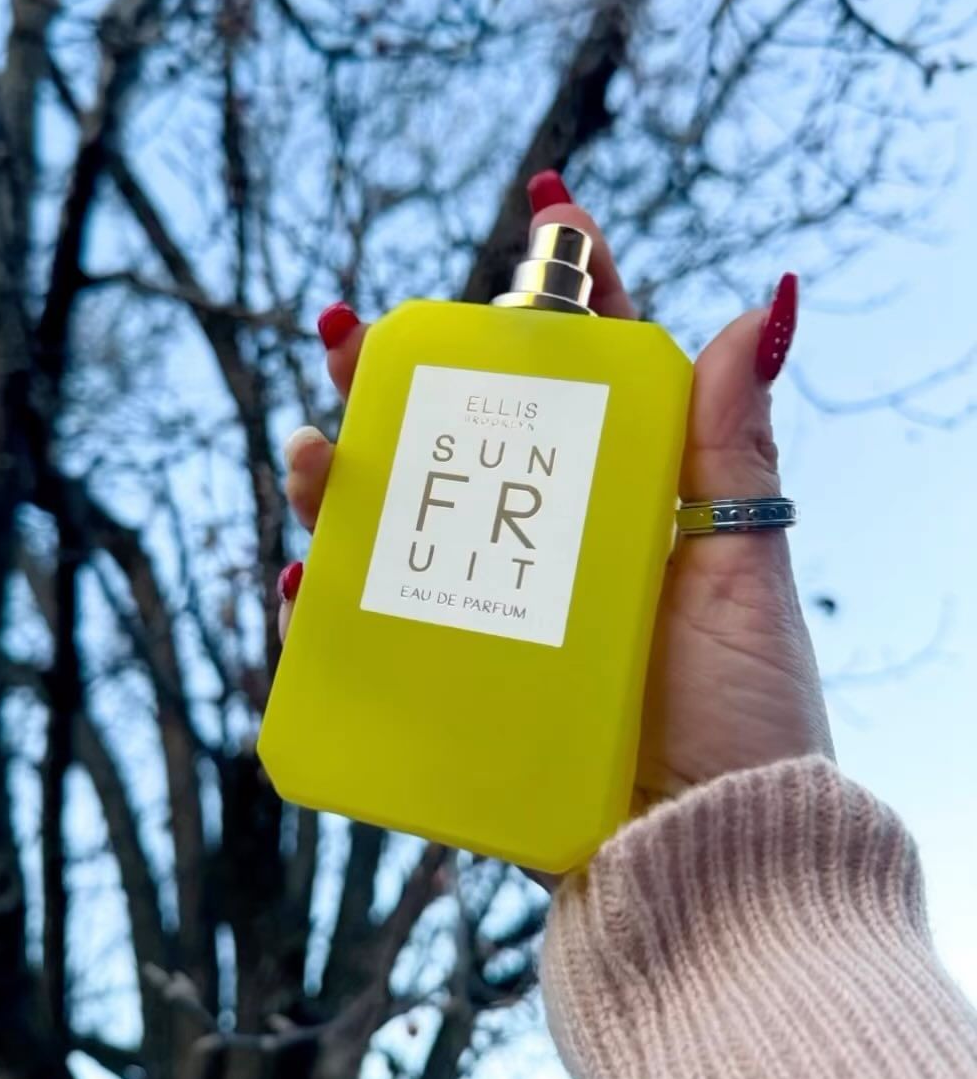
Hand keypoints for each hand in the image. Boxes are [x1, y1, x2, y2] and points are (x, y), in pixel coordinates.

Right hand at [276, 175, 832, 854]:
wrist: (708, 870)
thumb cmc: (744, 724)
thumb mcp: (741, 571)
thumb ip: (734, 442)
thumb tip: (772, 300)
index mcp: (632, 511)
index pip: (590, 380)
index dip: (563, 292)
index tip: (547, 208)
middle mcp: (557, 557)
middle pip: (467, 443)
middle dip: (401, 381)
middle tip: (347, 335)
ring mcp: (499, 626)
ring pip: (400, 530)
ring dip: (341, 481)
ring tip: (311, 451)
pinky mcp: (457, 699)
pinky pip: (373, 641)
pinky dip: (328, 606)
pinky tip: (306, 578)